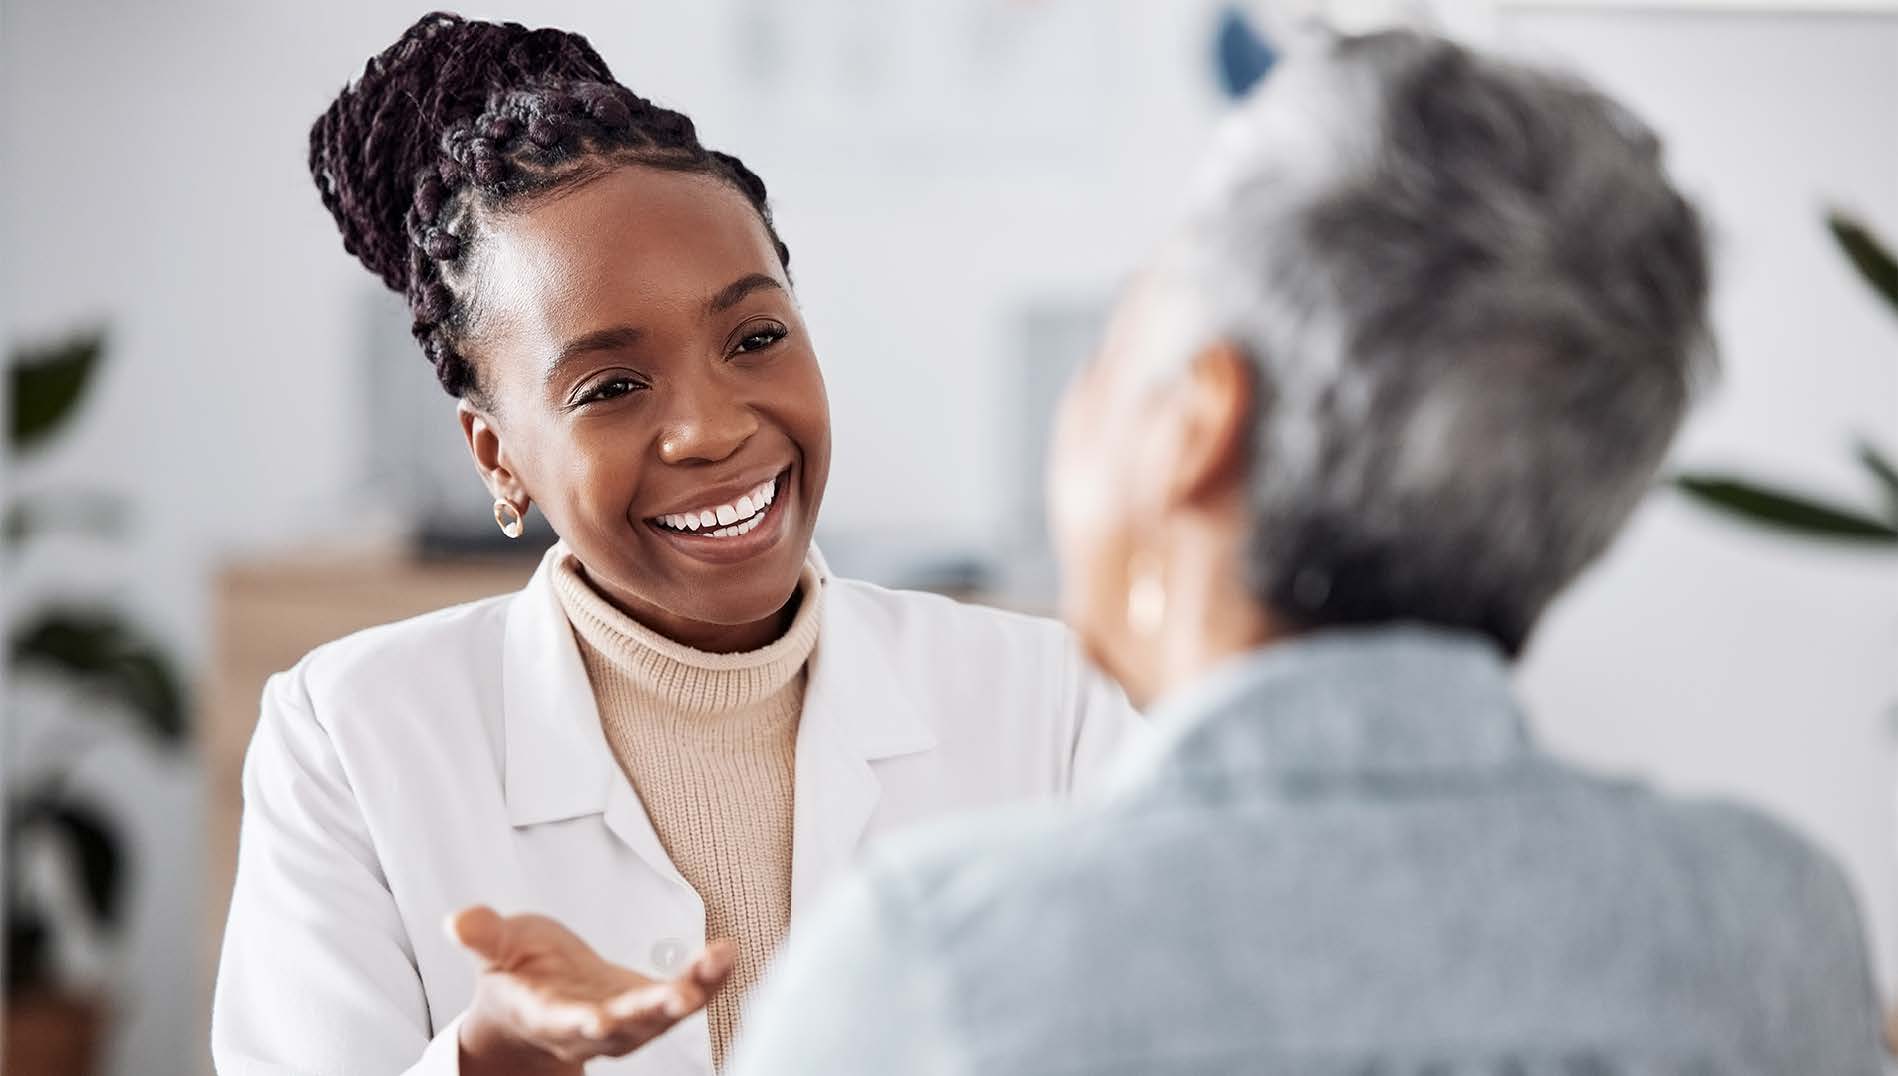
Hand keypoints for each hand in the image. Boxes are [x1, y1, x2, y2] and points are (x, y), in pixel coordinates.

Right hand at [447, 905, 735, 1075]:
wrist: (538, 1000)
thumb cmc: (517, 972)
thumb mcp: (496, 948)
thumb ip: (483, 937)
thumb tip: (457, 920)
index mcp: (546, 1015)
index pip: (565, 1022)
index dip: (582, 1022)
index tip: (598, 1018)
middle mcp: (591, 1027)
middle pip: (625, 1027)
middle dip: (653, 1013)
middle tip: (683, 996)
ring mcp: (627, 1022)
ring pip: (663, 1016)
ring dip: (695, 991)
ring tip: (718, 961)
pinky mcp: (652, 1006)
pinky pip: (686, 996)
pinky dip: (709, 979)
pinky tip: (727, 954)